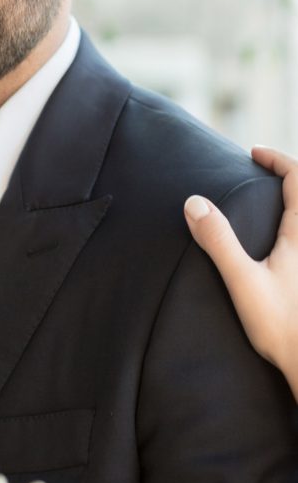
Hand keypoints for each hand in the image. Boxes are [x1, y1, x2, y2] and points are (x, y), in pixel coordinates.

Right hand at [184, 146, 297, 400]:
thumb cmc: (284, 328)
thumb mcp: (244, 282)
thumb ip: (219, 241)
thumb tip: (194, 203)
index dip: (277, 160)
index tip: (254, 153)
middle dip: (289, 177)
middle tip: (263, 172)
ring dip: (293, 203)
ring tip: (269, 204)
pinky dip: (293, 227)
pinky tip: (278, 246)